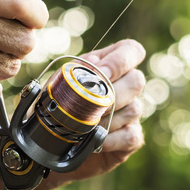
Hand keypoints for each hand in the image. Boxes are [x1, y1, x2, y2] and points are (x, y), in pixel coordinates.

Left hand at [48, 39, 146, 184]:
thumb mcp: (62, 81)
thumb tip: (94, 60)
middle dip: (114, 93)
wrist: (53, 136)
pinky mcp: (131, 136)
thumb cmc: (60, 102)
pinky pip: (131, 136)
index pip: (131, 50)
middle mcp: (127, 86)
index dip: (121, 60)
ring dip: (108, 118)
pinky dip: (111, 139)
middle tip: (91, 103)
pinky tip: (96, 140)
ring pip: (134, 109)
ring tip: (86, 124)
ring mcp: (132, 111)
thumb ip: (77, 68)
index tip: (102, 72)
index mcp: (110, 65)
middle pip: (137, 80)